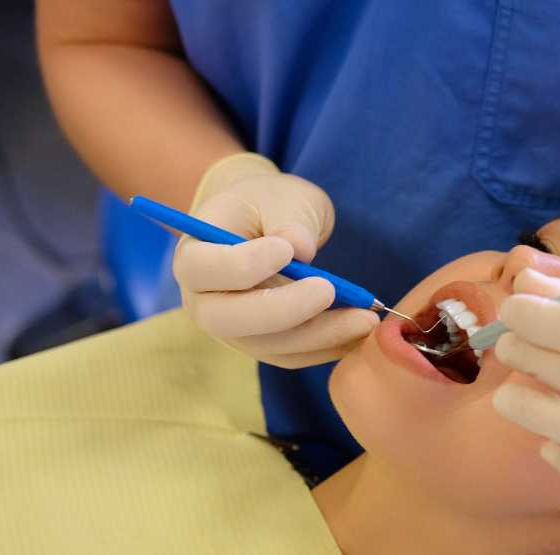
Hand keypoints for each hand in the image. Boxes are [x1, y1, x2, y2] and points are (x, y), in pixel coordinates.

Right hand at [173, 153, 378, 367]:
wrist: (266, 224)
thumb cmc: (269, 203)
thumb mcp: (281, 196)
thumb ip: (289, 217)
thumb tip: (300, 249)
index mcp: (194, 254)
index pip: (203, 269)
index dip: (242, 266)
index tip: (285, 250)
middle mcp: (204, 300)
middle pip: (229, 319)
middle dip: (283, 310)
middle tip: (329, 289)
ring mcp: (232, 329)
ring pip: (268, 344)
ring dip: (319, 335)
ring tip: (365, 317)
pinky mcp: (262, 344)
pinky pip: (291, 355)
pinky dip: (327, 347)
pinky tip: (359, 332)